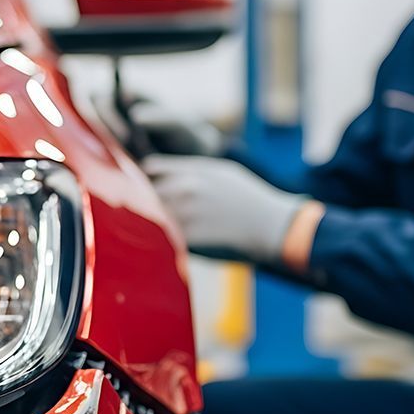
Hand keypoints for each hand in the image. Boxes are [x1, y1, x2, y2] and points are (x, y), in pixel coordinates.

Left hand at [142, 155, 314, 266]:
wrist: (272, 227)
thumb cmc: (250, 200)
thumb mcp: (221, 172)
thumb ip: (189, 170)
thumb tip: (160, 169)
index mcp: (192, 171)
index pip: (149, 169)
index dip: (141, 178)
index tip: (141, 187)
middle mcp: (185, 189)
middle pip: (143, 193)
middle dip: (142, 202)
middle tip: (143, 212)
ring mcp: (184, 214)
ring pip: (149, 216)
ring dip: (148, 222)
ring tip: (154, 230)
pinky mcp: (186, 238)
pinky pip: (161, 238)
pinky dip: (160, 241)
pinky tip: (166, 244)